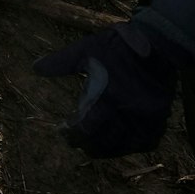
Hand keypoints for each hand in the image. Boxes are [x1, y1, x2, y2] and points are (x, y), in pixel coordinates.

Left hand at [33, 22, 176, 157]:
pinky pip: (145, 143)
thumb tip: (35, 68)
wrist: (158, 43)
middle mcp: (125, 111)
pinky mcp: (159, 120)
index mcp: (105, 95)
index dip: (72, 135)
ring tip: (95, 147)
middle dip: (87, 145)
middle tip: (78, 142)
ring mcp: (144, 118)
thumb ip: (61, 62)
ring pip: (123, 147)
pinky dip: (131, 146)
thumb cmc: (118, 46)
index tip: (64, 133)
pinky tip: (121, 143)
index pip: (85, 128)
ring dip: (107, 149)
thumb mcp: (87, 49)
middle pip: (103, 142)